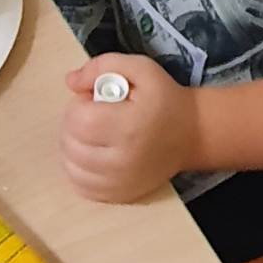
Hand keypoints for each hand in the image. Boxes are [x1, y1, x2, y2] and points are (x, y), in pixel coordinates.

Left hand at [60, 54, 200, 202]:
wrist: (193, 134)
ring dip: (72, 147)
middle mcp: (123, 160)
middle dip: (73, 124)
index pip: (78, 120)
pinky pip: (82, 187)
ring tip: (91, 134)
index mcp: (129, 126)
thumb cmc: (165, 99)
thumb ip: (103, 66)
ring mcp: (121, 183)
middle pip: (71, 144)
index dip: (78, 104)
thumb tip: (70, 81)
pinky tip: (91, 154)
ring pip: (71, 168)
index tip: (93, 98)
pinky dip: (79, 170)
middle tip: (93, 114)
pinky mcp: (120, 196)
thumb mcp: (141, 69)